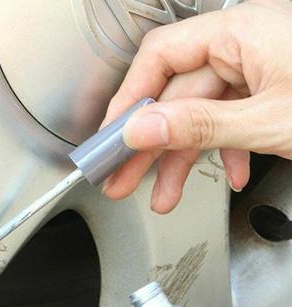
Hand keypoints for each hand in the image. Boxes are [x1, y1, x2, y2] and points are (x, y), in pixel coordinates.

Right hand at [102, 0, 291, 212]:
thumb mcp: (270, 119)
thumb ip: (200, 125)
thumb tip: (142, 129)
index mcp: (241, 33)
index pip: (160, 58)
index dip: (129, 99)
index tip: (112, 137)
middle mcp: (245, 47)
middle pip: (177, 96)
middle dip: (150, 145)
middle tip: (124, 178)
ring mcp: (258, 73)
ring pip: (203, 117)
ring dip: (184, 161)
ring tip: (167, 197)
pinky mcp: (270, 95)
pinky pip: (233, 122)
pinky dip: (227, 154)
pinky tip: (232, 177)